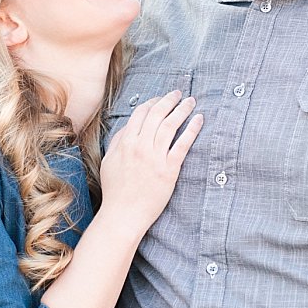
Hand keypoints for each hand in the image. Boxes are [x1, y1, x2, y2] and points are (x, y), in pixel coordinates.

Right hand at [98, 90, 201, 234]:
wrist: (123, 214)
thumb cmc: (115, 190)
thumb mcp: (109, 162)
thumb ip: (118, 142)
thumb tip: (128, 126)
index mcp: (125, 143)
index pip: (140, 113)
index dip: (152, 102)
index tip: (160, 98)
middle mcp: (139, 146)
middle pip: (157, 114)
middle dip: (169, 100)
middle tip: (178, 93)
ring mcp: (155, 157)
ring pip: (170, 125)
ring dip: (182, 109)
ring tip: (191, 101)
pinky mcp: (169, 169)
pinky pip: (183, 144)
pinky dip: (192, 129)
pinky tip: (199, 119)